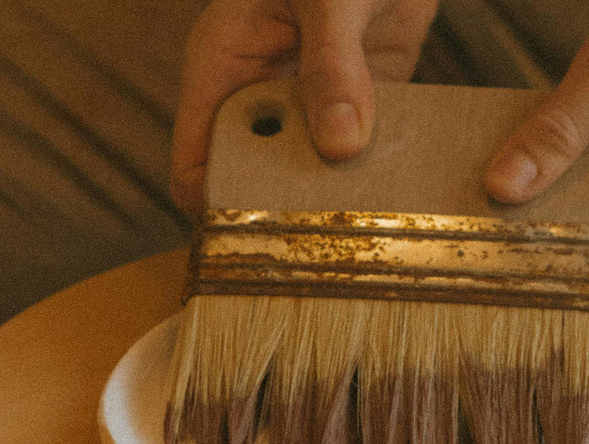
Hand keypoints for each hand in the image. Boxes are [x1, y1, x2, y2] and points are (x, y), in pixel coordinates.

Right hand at [170, 0, 438, 216]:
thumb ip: (333, 68)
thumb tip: (341, 145)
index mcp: (221, 68)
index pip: (193, 166)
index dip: (217, 205)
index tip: (259, 228)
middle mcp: (256, 95)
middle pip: (249, 181)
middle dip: (279, 207)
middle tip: (321, 230)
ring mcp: (304, 106)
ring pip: (303, 178)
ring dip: (331, 196)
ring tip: (362, 216)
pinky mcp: (355, 110)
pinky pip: (357, 159)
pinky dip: (373, 176)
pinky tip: (395, 189)